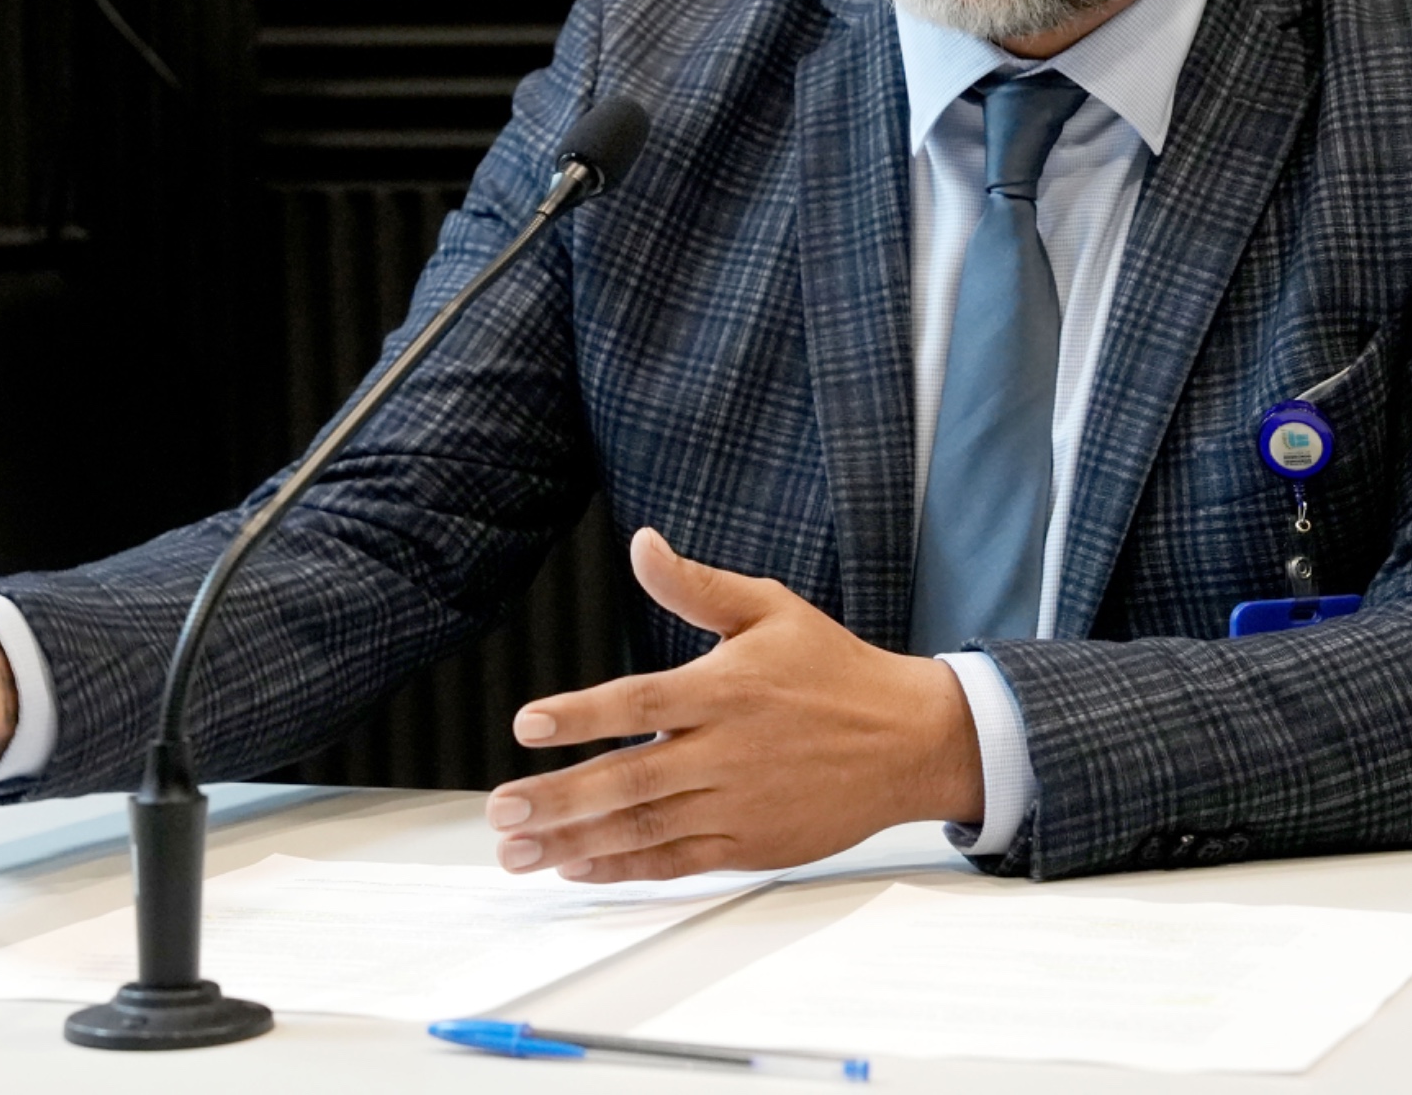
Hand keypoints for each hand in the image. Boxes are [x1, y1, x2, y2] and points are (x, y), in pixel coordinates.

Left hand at [483, 528, 982, 880]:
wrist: (909, 740)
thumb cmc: (835, 670)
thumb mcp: (770, 608)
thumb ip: (696, 586)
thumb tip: (642, 543)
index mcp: (726, 690)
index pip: (638, 702)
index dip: (580, 715)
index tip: (527, 725)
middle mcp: (726, 753)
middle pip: (629, 780)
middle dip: (559, 798)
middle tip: (502, 808)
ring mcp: (738, 807)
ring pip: (643, 831)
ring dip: (575, 843)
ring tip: (519, 848)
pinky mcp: (751, 847)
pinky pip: (676, 863)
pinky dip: (624, 869)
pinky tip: (579, 868)